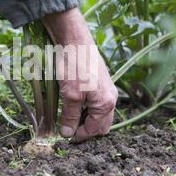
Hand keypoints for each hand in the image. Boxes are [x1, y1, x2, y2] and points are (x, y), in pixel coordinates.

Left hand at [42, 8, 117, 141]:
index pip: (94, 130)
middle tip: (68, 127)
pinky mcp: (100, 82)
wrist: (75, 40)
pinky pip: (97, 102)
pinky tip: (73, 103)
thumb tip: (67, 133)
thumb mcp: (70, 94)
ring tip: (69, 115)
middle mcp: (111, 98)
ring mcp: (107, 89)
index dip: (79, 135)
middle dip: (86, 129)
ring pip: (99, 114)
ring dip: (85, 118)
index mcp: (106, 104)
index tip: (65, 135)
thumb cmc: (74, 66)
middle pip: (101, 124)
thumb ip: (70, 116)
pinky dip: (86, 108)